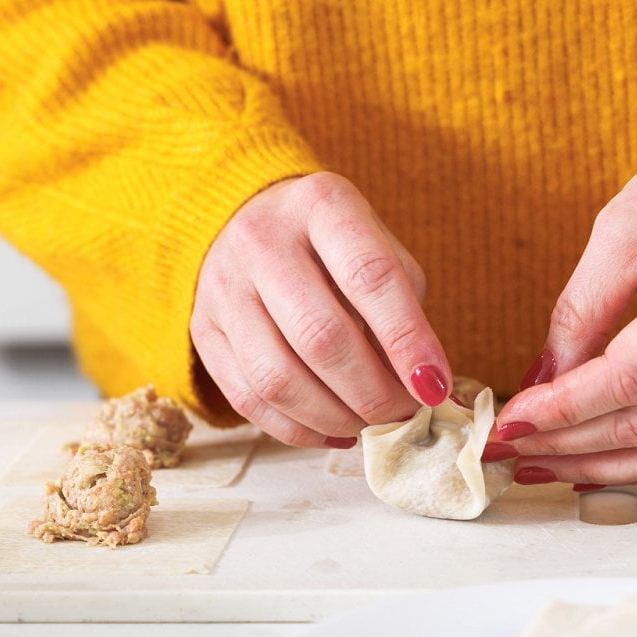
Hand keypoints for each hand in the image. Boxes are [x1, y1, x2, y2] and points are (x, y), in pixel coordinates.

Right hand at [191, 172, 450, 446]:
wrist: (242, 217)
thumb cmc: (327, 241)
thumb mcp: (374, 243)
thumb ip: (402, 303)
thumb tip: (423, 385)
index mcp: (321, 205)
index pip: (370, 277)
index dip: (407, 340)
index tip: (434, 386)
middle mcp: (261, 240)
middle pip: (321, 337)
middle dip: (373, 393)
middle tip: (404, 415)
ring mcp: (223, 286)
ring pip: (278, 378)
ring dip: (335, 417)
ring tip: (369, 425)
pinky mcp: (202, 329)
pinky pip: (248, 399)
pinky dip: (297, 430)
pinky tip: (333, 431)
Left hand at [490, 133, 636, 484]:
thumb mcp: (621, 229)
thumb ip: (580, 310)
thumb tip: (540, 382)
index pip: (626, 380)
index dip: (561, 409)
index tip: (508, 420)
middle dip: (564, 442)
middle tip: (504, 446)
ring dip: (593, 466)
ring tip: (533, 463)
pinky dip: (633, 461)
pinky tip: (583, 462)